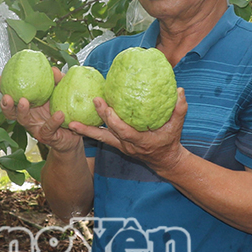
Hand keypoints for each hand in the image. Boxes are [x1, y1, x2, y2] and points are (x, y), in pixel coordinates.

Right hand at [0, 68, 82, 153]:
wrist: (77, 128)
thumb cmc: (64, 107)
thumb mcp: (62, 91)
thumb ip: (57, 81)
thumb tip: (53, 69)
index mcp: (28, 103)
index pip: (12, 95)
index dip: (2, 88)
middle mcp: (28, 116)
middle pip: (11, 112)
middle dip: (5, 104)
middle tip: (6, 96)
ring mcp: (35, 127)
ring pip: (24, 121)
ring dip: (22, 111)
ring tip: (24, 101)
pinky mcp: (47, 136)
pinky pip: (48, 128)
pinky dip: (53, 121)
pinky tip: (59, 114)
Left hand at [69, 87, 188, 174]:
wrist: (164, 161)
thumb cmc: (170, 141)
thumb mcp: (178, 127)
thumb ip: (180, 109)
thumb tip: (180, 90)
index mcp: (140, 141)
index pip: (124, 131)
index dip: (113, 120)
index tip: (106, 107)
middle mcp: (127, 144)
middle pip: (109, 133)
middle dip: (99, 118)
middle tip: (92, 101)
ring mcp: (121, 145)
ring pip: (101, 138)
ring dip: (86, 130)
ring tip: (70, 123)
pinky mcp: (117, 144)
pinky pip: (102, 137)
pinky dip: (90, 131)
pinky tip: (77, 124)